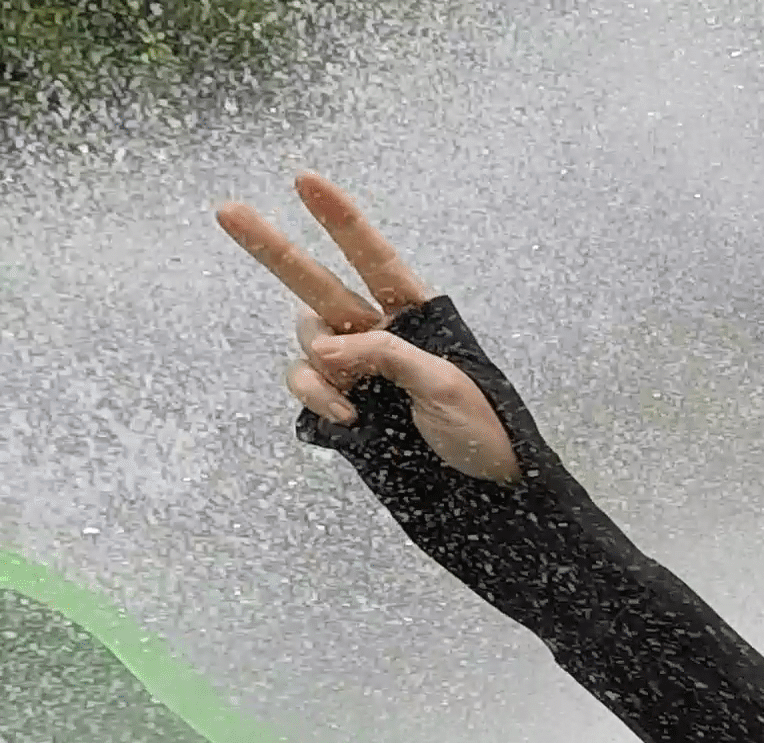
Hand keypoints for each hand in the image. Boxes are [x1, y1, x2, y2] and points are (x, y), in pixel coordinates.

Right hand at [216, 173, 519, 483]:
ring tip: (352, 399)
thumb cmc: (484, 430)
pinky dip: (316, 394)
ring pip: (307, 339)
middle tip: (227, 211)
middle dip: (272, 248)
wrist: (484, 489)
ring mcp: (356, 367)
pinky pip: (307, 382)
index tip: (305, 180)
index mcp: (417, 316)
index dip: (341, 220)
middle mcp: (379, 332)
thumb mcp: (447, 385)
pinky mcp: (342, 401)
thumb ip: (388, 355)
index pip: (374, 258)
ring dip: (317, 363)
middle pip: (316, 281)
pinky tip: (345, 417)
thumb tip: (327, 347)